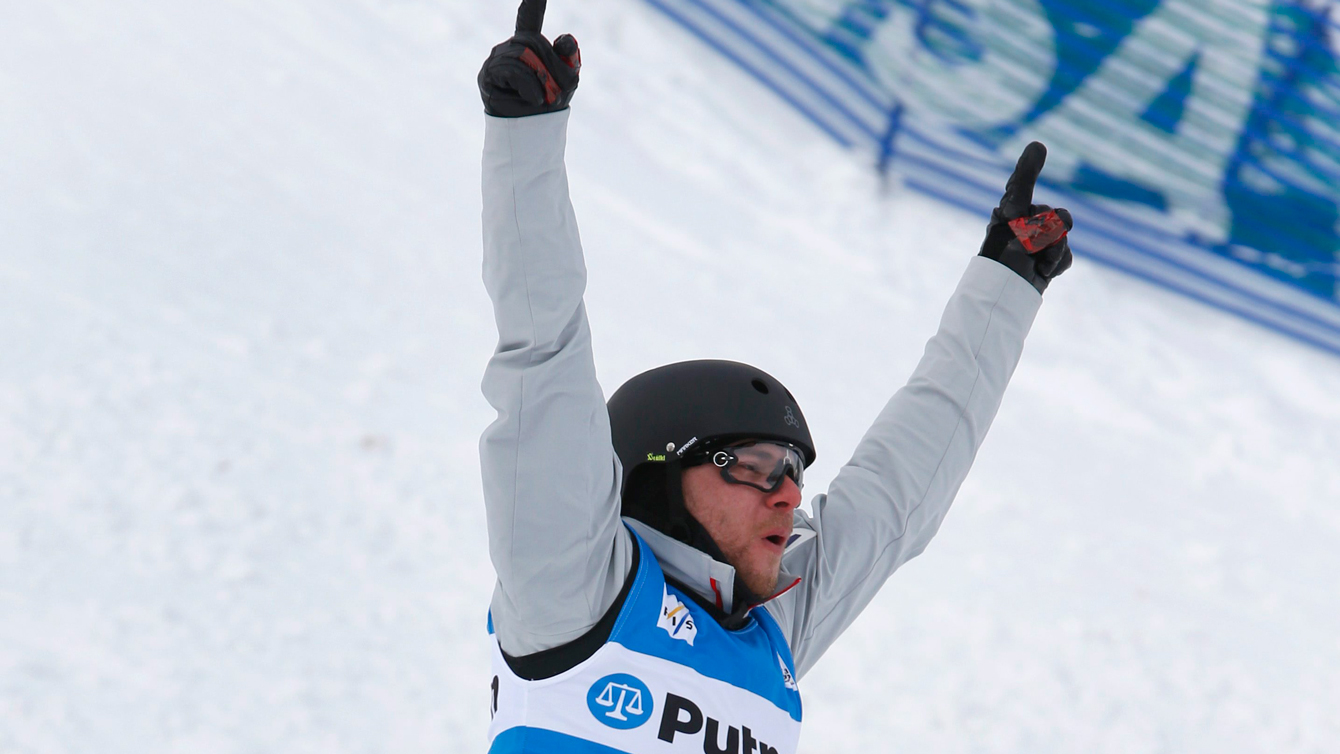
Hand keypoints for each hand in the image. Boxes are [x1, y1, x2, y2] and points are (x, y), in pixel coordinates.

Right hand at [478, 0, 580, 117]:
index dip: (532, 4)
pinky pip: (513, 71)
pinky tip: (534, 99)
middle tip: (557, 90)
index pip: (529, 19)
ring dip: (540, 79)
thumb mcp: (567, 79)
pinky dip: (529, 86)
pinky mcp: (487, 75)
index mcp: (529, 45)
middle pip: (533, 41)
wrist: (533, 131)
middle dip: (550, 66)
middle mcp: (509, 48)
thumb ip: (568, 57)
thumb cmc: (548, 103)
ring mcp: (496, 60)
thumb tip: (566, 39)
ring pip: (523, 57)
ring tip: (541, 98)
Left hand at [978, 142, 1073, 293]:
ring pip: (1064, 237)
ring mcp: (1036, 245)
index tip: (1036, 148)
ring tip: (1036, 260)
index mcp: (1010, 211)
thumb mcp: (1014, 212)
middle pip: (1057, 216)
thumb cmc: (1005, 248)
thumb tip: (1039, 142)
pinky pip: (1066, 256)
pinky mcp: (1047, 263)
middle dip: (1049, 230)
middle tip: (1029, 243)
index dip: (1028, 168)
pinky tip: (1041, 271)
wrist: (1008, 289)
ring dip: (1054, 249)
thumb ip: (1026, 179)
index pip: (1022, 187)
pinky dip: (1057, 264)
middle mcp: (1023, 226)